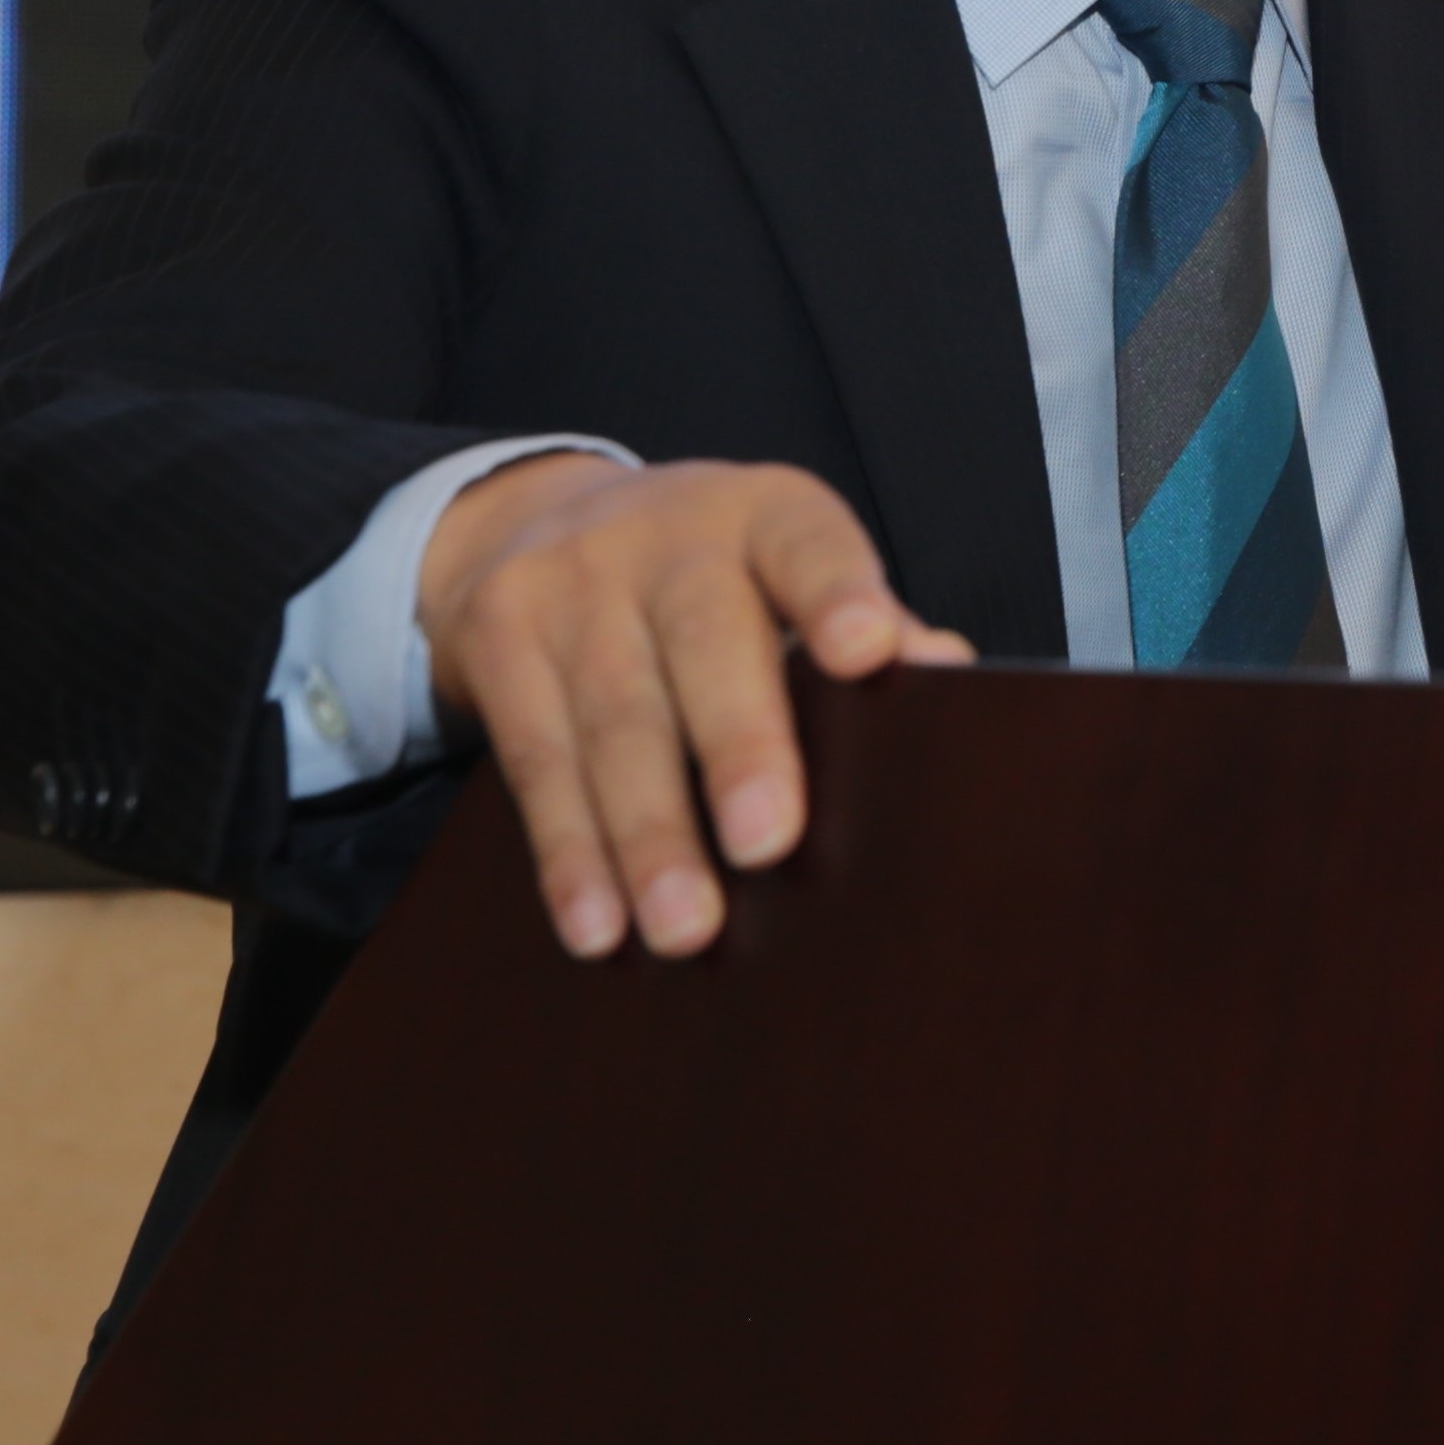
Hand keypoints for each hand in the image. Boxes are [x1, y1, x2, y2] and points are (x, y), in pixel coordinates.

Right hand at [418, 453, 971, 959]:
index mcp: (763, 515)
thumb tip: (946, 670)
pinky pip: (535, 758)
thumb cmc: (709, 577)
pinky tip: (596, 924)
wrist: (535, 519)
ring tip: (685, 929)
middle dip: (739, 746)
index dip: (837, 592)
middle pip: (705, 641)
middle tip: (770, 844)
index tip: (870, 652)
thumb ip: (861, 625)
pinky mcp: (498, 634)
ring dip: (648, 835)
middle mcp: (667, 536)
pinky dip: (569, 851)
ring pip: (615, 718)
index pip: (808, 543)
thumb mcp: (783, 573)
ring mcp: (572, 580)